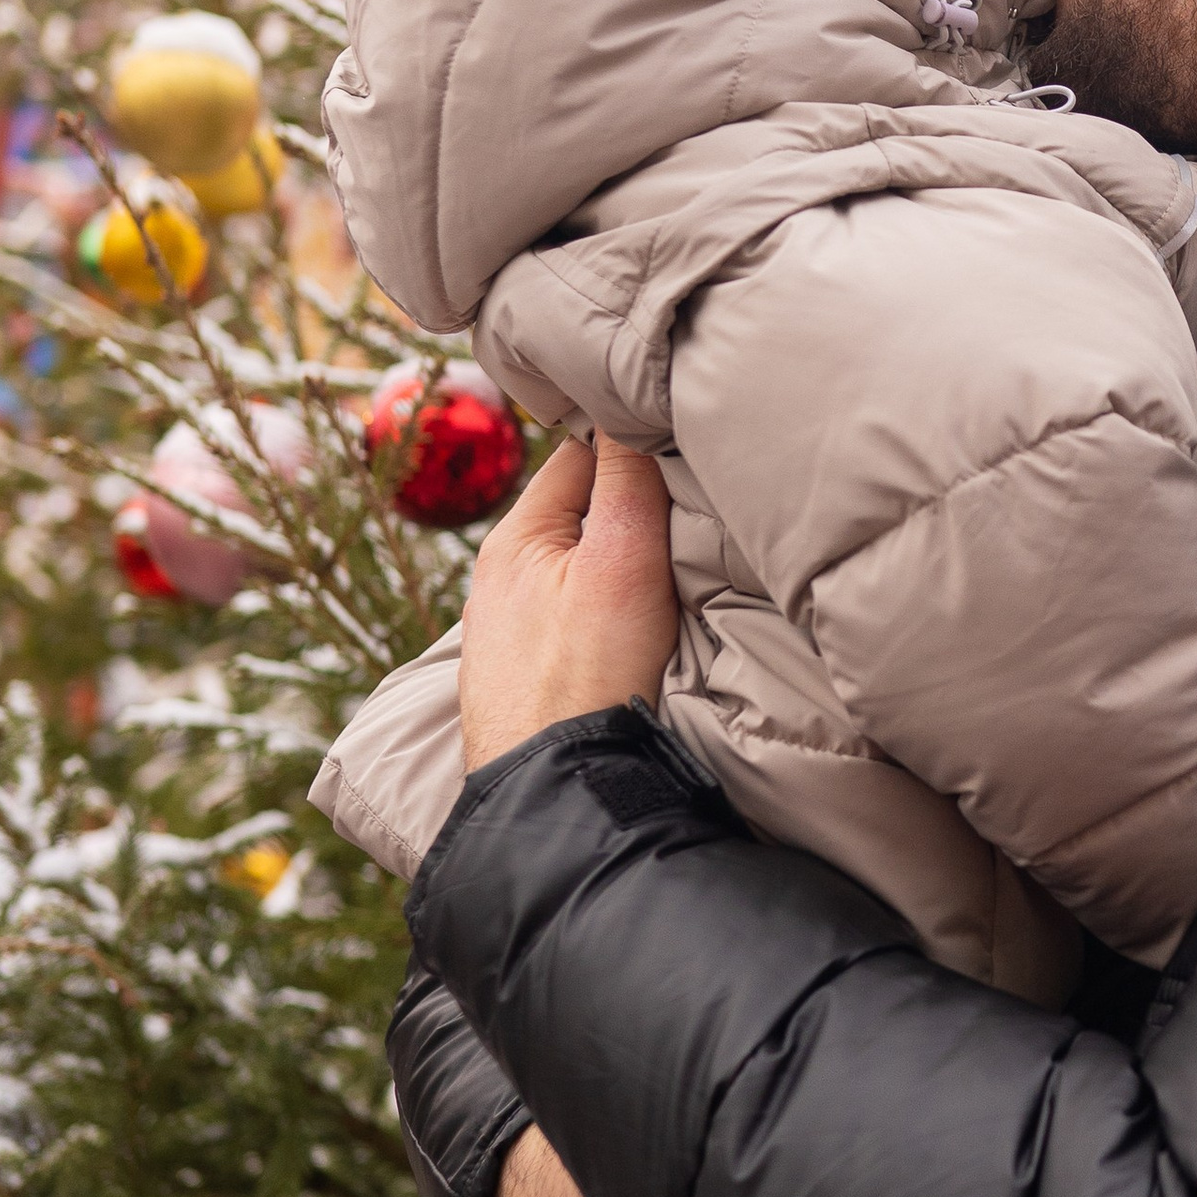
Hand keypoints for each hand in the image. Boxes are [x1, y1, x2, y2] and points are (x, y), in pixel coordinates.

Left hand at [459, 435, 680, 773]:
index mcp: (514, 537)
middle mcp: (501, 580)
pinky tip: (638, 636)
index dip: (636, 446)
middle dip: (633, 510)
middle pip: (583, 514)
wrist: (556, 797)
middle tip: (695, 515)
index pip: (582, 455)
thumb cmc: (587, 679)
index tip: (686, 448)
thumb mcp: (620, 562)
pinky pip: (576, 622)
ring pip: (581, 571)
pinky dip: (608, 615)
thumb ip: (626, 480)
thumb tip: (627, 400)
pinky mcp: (530, 680)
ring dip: (621, 567)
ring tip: (671, 578)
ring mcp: (511, 634)